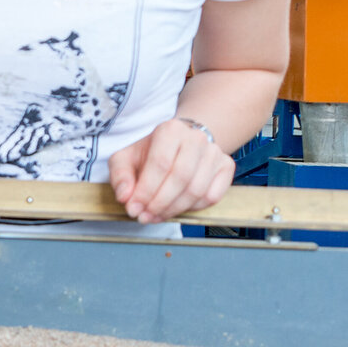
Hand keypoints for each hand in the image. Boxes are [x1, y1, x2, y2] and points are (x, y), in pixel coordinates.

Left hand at [109, 117, 232, 223]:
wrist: (182, 144)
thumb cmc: (152, 153)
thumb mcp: (126, 158)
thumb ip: (120, 176)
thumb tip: (125, 197)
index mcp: (170, 130)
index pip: (160, 164)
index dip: (146, 191)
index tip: (134, 208)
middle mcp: (196, 138)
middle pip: (180, 178)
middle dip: (160, 203)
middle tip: (145, 216)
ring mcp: (214, 153)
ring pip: (197, 190)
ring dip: (174, 209)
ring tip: (156, 216)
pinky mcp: (226, 167)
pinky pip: (211, 196)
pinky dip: (192, 208)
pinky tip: (175, 208)